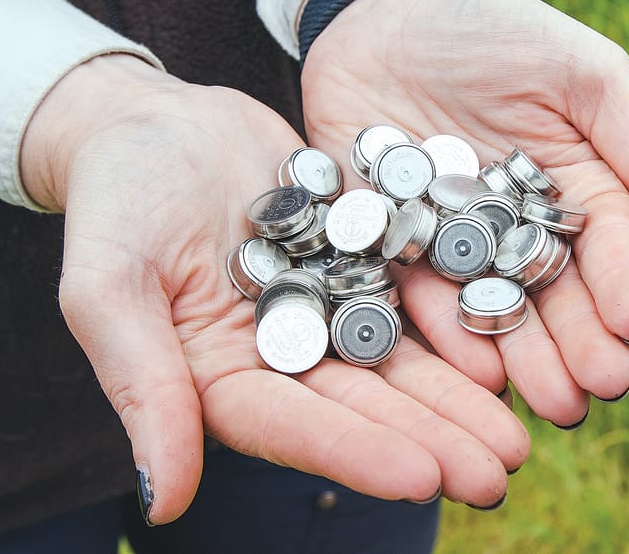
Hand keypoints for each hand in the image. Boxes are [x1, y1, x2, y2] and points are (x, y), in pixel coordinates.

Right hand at [21, 54, 527, 523]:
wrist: (159, 125)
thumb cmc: (117, 200)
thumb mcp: (109, 286)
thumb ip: (142, 386)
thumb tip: (165, 502)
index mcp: (224, 377)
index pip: (295, 427)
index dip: (358, 453)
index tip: (423, 477)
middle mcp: (286, 357)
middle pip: (365, 407)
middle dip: (433, 441)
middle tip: (500, 473)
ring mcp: (329, 311)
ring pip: (402, 363)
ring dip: (460, 400)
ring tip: (520, 433)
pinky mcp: (361, 266)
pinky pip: (414, 299)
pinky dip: (458, 324)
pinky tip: (510, 345)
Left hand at [301, 0, 628, 426]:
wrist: (387, 10)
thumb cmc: (500, 33)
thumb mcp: (583, 78)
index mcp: (575, 191)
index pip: (607, 248)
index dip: (623, 287)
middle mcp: (517, 230)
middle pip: (552, 294)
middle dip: (575, 343)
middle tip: (593, 391)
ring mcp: (452, 241)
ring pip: (489, 308)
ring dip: (517, 356)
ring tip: (543, 400)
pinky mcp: (388, 240)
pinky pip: (412, 291)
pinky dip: (437, 327)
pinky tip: (467, 368)